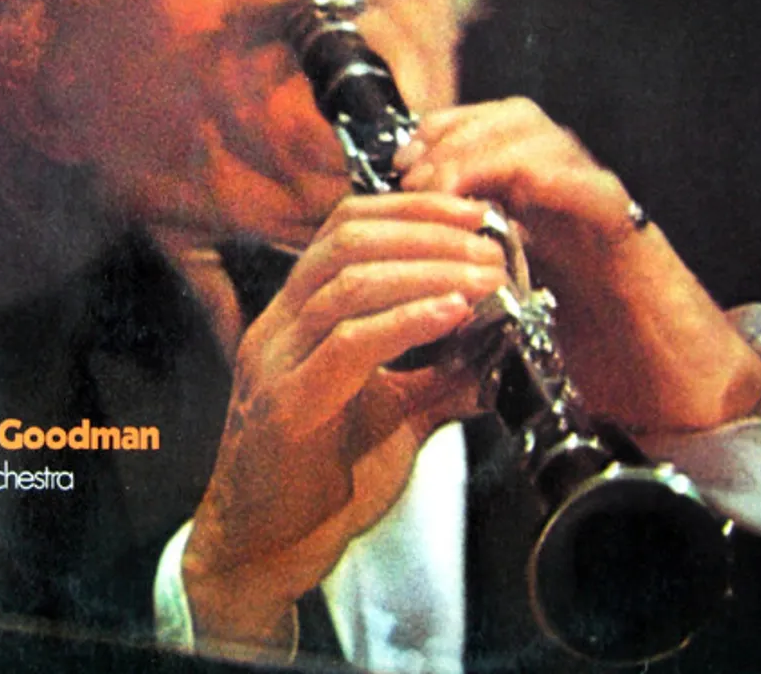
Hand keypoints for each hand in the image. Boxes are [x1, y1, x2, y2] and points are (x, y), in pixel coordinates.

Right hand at [181, 193, 507, 655]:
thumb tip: (496, 350)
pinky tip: (452, 313)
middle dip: (427, 233)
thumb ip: (436, 377)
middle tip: (487, 248)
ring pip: (348, 284)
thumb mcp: (389, 413)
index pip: (344, 227)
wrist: (264, 552)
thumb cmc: (316, 479)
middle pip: (347, 242)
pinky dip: (408, 321)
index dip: (410, 209)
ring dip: (427, 271)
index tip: (470, 215)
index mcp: (295, 316)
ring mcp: (276, 363)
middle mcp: (279, 327)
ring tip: (482, 278)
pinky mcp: (287, 409)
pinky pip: (349, 345)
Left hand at [394, 98, 760, 434]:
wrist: (674, 391)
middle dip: (456, 135)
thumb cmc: (592, 356)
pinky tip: (520, 192)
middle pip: (516, 120)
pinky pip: (597, 193)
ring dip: (489, 154)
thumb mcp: (510, 310)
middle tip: (417, 174)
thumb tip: (406, 272)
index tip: (400, 164)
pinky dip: (557, 184)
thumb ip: (469, 279)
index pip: (486, 131)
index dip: (440, 134)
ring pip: (550, 142)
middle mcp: (568, 193)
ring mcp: (599, 210)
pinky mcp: (633, 239)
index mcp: (536, 203)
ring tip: (450, 188)